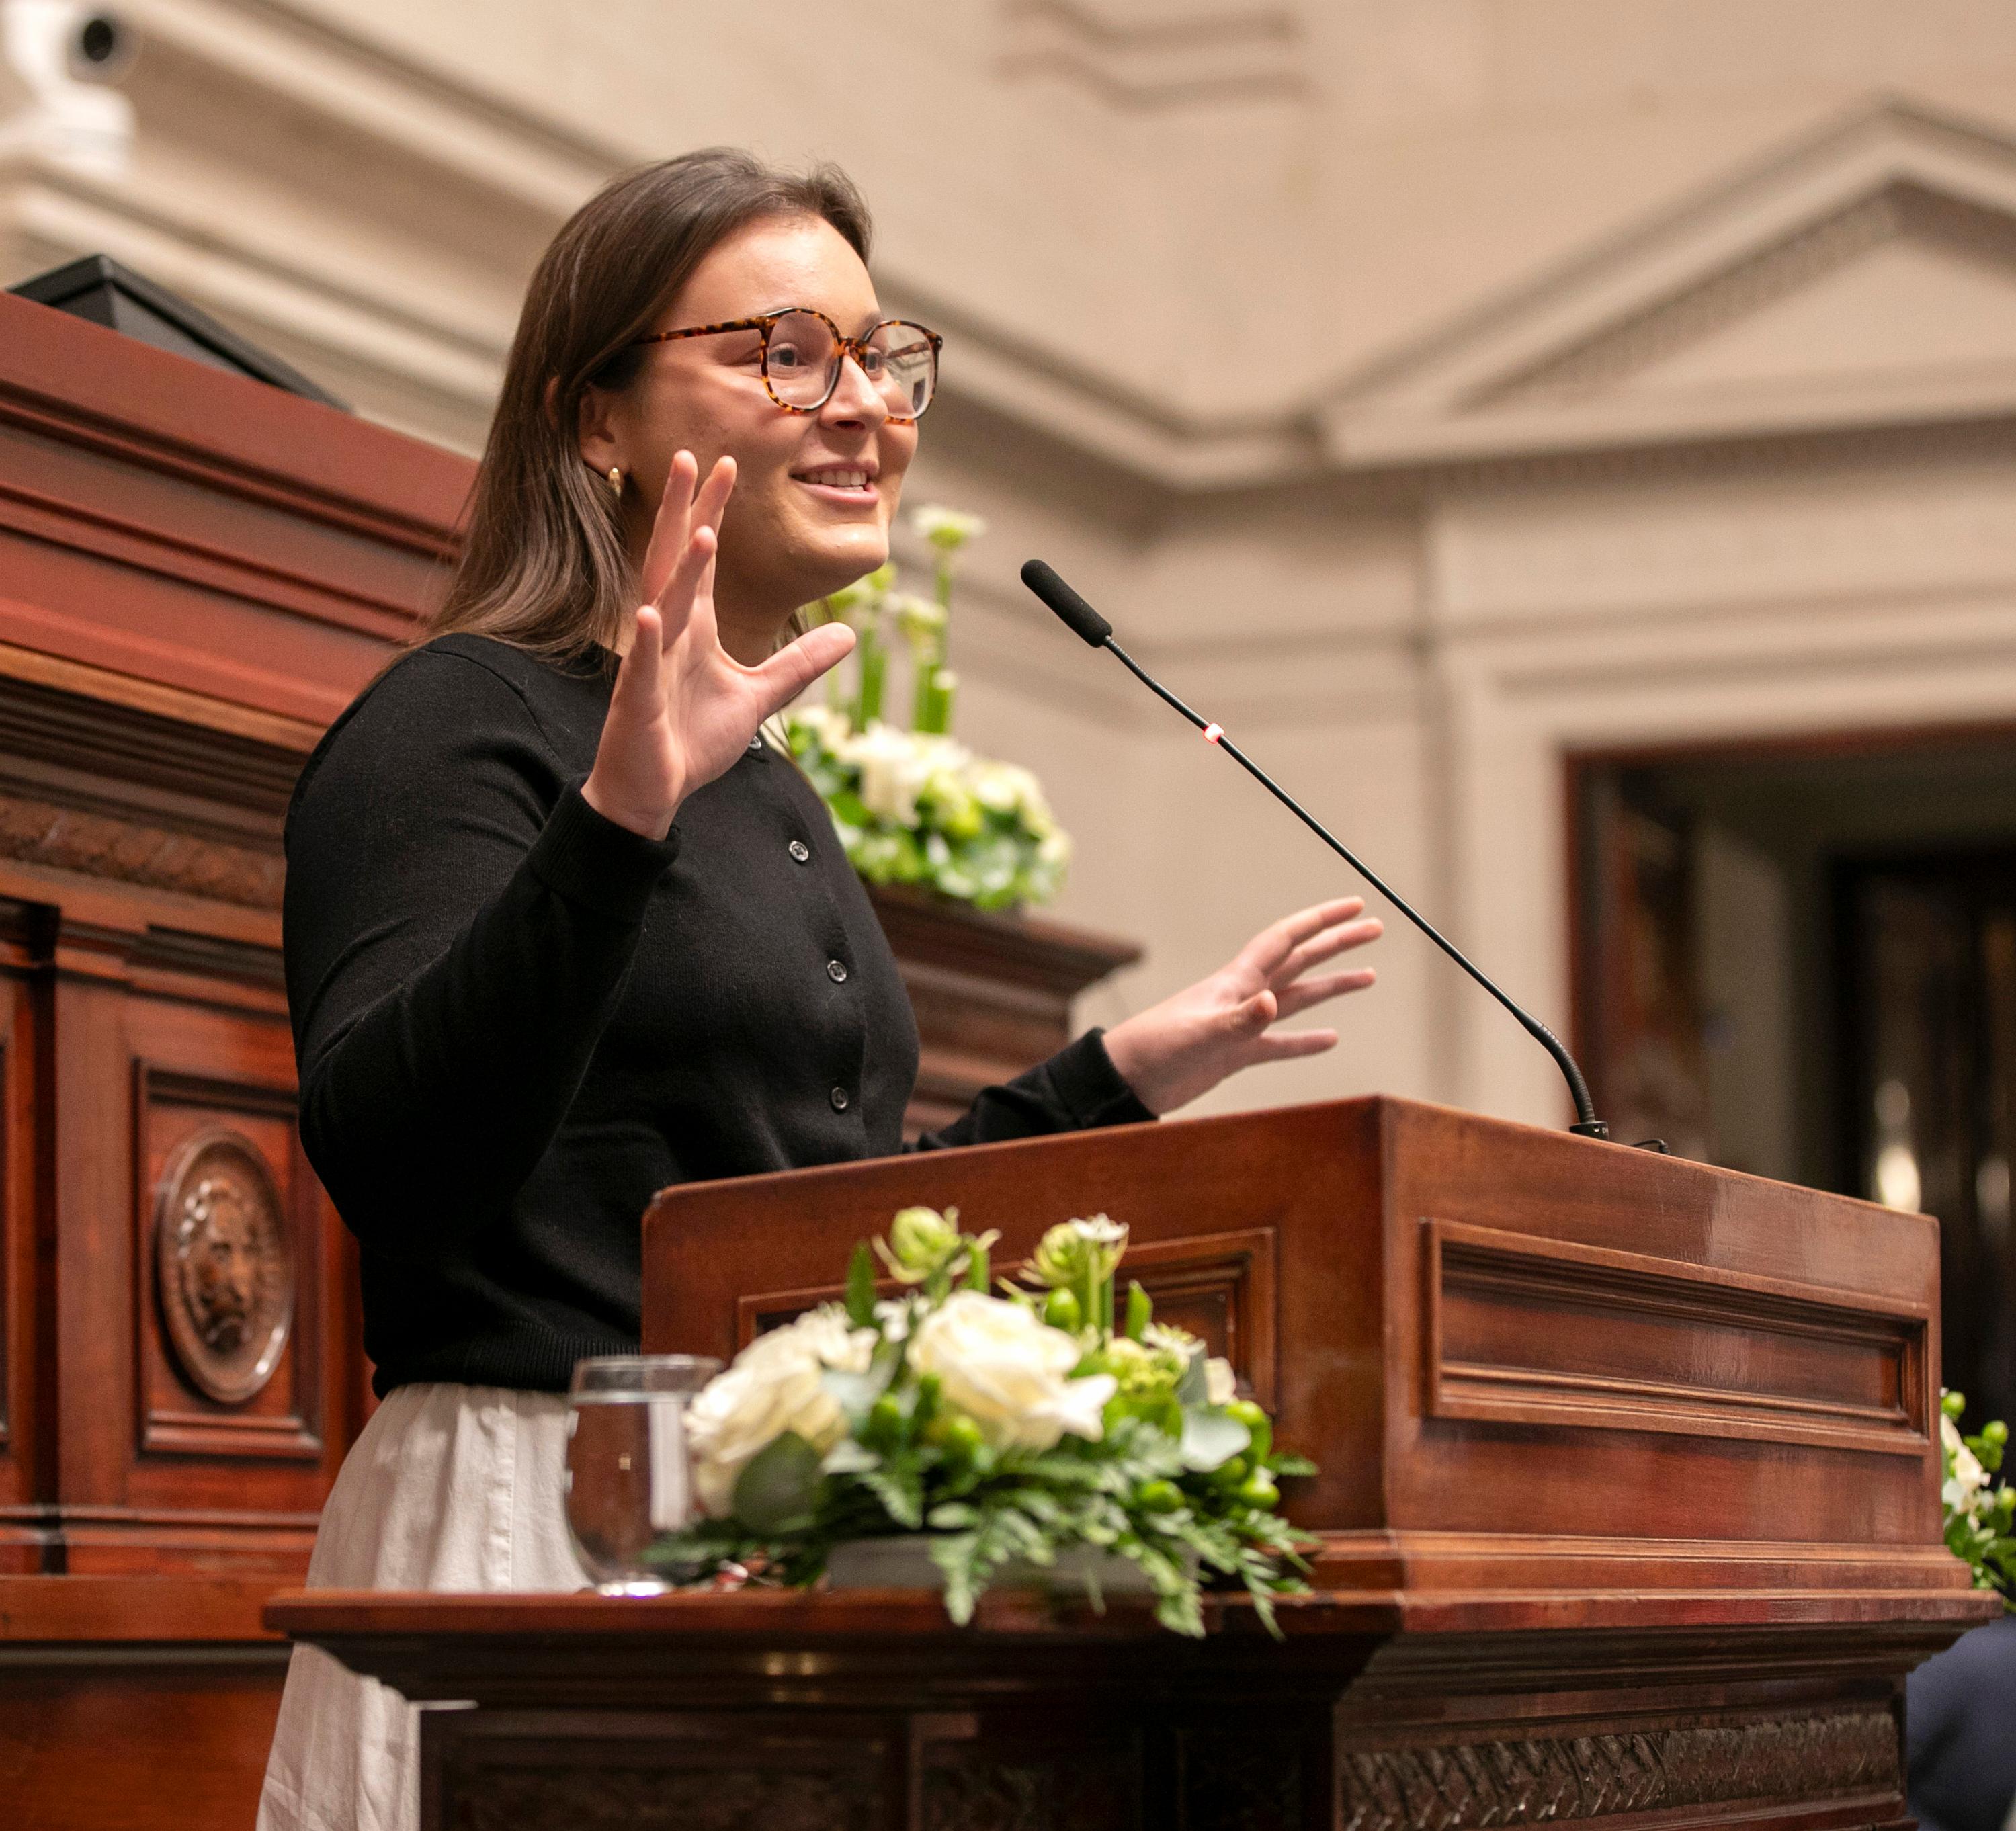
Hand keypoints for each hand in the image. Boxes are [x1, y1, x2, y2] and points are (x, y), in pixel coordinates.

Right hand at [582, 451, 855, 837]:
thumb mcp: (759, 696)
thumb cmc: (692, 738)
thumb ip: (799, 663)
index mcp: (693, 627)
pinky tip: (651, 613)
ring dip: (680, 569)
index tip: (728, 465)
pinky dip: (647, 639)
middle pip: (674, 559)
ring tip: (700, 531)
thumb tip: (847, 633)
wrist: (654, 790)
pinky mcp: (637, 701)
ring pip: (663, 603)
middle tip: (691, 457)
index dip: (713, 511)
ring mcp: (649, 663)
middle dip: (684, 510)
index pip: (703, 557)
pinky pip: (642, 665)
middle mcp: (668, 632)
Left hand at [1101, 897, 1381, 1114]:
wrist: (1126, 1080)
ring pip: (1297, 999)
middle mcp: (1244, 996)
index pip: (1287, 940)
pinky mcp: (1235, 1054)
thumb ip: (1239, 1020)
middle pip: (1301, 961)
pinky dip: (1306, 1042)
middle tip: (1374, 928)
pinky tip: (1330, 1039)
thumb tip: (1274, 1002)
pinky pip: (1280, 1044)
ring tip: (1368, 977)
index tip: (1355, 904)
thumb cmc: (1154, 1049)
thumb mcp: (1199, 1035)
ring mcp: (1241, 1024)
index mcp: (1236, 982)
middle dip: (1337, 942)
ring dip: (1332, 987)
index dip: (1321, 920)